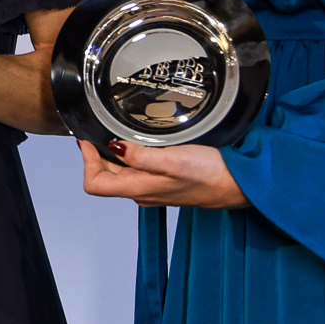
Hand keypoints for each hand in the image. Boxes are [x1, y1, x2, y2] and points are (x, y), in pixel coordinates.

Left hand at [78, 140, 249, 209]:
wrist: (238, 185)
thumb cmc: (210, 175)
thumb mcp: (172, 159)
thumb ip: (140, 156)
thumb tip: (113, 147)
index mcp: (139, 189)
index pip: (94, 184)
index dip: (86, 162)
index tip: (86, 140)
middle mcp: (142, 192)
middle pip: (105, 178)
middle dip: (96, 155)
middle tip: (97, 131)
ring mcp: (153, 189)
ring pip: (121, 174)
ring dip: (113, 154)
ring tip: (116, 132)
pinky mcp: (164, 182)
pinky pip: (137, 171)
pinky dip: (130, 156)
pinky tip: (140, 143)